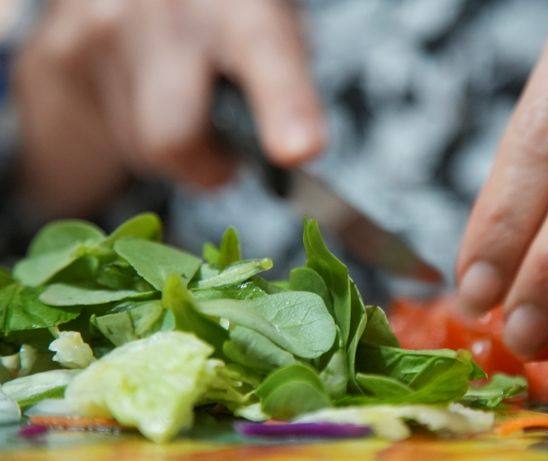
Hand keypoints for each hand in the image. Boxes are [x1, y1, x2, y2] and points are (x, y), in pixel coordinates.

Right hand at [14, 0, 324, 216]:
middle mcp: (165, 10)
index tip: (299, 151)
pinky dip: (134, 134)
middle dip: (205, 169)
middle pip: (173, 135)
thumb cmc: (224, 15)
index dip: (285, 105)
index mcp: (238, 1)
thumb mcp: (269, 24)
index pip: (264, 51)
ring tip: (177, 103)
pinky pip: (109, 136)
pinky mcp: (60, 55)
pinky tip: (142, 94)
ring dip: (169, 150)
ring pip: (141, 148)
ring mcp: (102, 30)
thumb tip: (296, 153)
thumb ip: (282, 80)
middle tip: (224, 162)